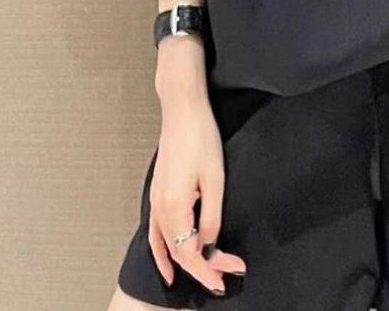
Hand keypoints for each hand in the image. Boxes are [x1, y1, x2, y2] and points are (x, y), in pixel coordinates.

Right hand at [147, 94, 246, 294]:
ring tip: (204, 278)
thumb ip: (211, 217)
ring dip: (184, 264)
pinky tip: (167, 264)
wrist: (182, 110)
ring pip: (166, 246)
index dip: (211, 267)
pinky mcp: (157, 193)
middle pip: (179, 252)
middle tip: (226, 276)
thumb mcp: (215, 179)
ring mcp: (155, 201)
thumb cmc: (201, 138)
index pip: (190, 253)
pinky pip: (155, 233)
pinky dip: (161, 252)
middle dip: (203, 267)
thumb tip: (208, 244)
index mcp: (174, 207)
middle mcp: (160, 209)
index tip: (233, 271)